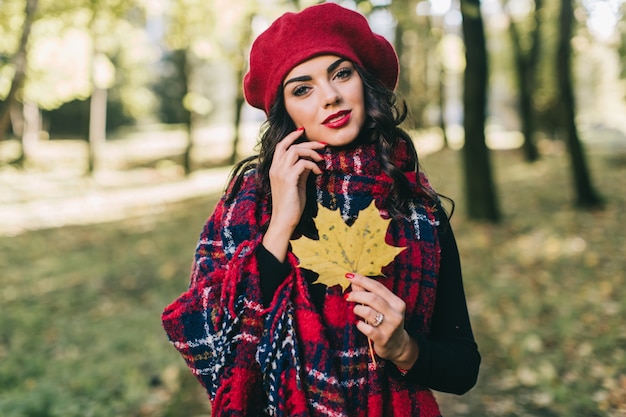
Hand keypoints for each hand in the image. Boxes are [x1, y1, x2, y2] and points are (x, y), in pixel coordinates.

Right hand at [262, 128, 325, 261]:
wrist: (284, 220)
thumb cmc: (291, 204)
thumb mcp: (296, 183)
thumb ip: (300, 171)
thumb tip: (311, 162)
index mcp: (275, 168)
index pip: (281, 146)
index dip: (291, 137)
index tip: (303, 132)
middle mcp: (275, 168)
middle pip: (290, 145)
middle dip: (308, 143)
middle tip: (323, 145)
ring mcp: (281, 173)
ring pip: (296, 151)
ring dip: (312, 152)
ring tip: (322, 159)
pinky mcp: (289, 180)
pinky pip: (303, 164)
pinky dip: (314, 165)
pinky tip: (319, 173)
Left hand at [344, 273, 418, 369]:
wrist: (397, 345)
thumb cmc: (386, 322)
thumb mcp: (381, 307)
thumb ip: (368, 294)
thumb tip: (354, 281)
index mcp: (397, 302)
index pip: (378, 287)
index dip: (362, 280)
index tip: (349, 275)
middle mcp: (396, 314)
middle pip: (373, 298)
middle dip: (357, 295)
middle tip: (347, 296)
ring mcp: (390, 327)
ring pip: (368, 312)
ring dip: (357, 309)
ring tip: (355, 310)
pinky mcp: (383, 339)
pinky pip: (367, 329)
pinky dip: (359, 325)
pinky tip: (359, 324)